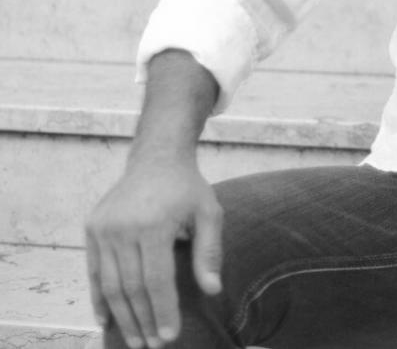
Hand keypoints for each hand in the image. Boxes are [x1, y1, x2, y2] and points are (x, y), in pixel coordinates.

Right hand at [85, 161, 222, 347]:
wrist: (156, 158)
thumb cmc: (187, 188)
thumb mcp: (208, 213)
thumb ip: (209, 252)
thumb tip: (212, 290)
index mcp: (154, 224)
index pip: (157, 280)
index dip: (163, 311)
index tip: (170, 337)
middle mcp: (123, 228)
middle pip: (131, 287)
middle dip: (143, 321)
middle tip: (152, 347)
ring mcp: (103, 228)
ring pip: (110, 284)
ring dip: (122, 317)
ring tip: (135, 340)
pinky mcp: (92, 229)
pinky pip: (94, 271)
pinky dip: (99, 298)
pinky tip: (107, 320)